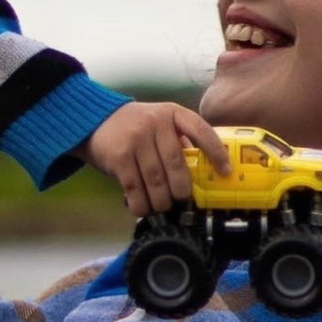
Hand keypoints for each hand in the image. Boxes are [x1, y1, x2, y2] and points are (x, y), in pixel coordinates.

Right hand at [85, 100, 223, 217]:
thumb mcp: (160, 123)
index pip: (201, 130)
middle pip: (177, 165)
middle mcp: (155, 123)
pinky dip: (141, 203)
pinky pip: (135, 187)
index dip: (216, 152)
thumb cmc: (135, 127)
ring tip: (161, 206)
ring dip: (161, 201)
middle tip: (180, 199)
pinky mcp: (119, 156)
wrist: (95, 120)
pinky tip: (142, 208)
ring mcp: (136, 138)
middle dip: (181, 190)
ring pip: (156, 180)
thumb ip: (179, 141)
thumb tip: (204, 171)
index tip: (225, 172)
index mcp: (172, 113)